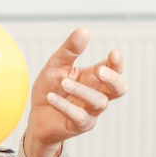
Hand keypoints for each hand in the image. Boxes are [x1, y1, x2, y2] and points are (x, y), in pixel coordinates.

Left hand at [22, 28, 127, 156]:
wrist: (36, 116)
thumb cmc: (49, 89)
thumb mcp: (56, 65)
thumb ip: (70, 50)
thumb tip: (84, 30)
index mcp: (93, 77)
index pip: (114, 70)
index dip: (117, 63)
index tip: (114, 54)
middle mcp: (95, 94)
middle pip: (119, 89)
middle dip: (113, 79)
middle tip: (101, 71)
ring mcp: (90, 111)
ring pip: (99, 102)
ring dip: (82, 91)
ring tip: (64, 83)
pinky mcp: (79, 126)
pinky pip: (79, 116)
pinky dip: (65, 106)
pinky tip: (52, 97)